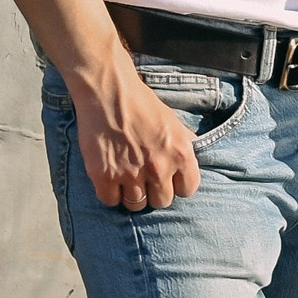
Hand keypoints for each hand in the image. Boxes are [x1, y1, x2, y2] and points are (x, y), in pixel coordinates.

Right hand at [73, 57, 202, 211]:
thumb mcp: (173, 122)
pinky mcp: (104, 176)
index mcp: (180, 154)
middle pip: (162, 201)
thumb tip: (193, 154)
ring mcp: (131, 174)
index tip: (168, 179)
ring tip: (126, 178)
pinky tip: (109, 179)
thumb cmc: (142, 103)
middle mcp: (159, 168)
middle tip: (144, 179)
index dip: (177, 186)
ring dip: (132, 194)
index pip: (188, 190)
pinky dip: (109, 193)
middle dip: (154, 192)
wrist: (109, 92)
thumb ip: (184, 143)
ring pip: (136, 205)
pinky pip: (110, 201)